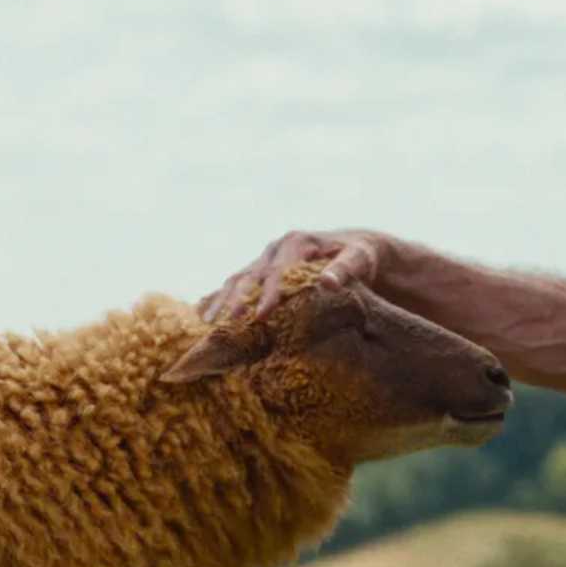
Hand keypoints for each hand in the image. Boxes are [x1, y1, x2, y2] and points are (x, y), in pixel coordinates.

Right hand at [199, 229, 393, 322]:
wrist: (357, 249)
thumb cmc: (361, 256)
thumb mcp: (360, 259)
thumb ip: (345, 270)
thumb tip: (327, 283)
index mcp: (297, 242)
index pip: (278, 271)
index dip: (269, 294)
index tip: (262, 316)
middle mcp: (276, 248)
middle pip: (251, 276)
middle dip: (237, 300)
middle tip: (226, 325)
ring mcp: (265, 258)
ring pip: (237, 280)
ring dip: (222, 301)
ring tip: (207, 325)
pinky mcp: (261, 270)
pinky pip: (236, 284)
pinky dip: (219, 298)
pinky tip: (203, 315)